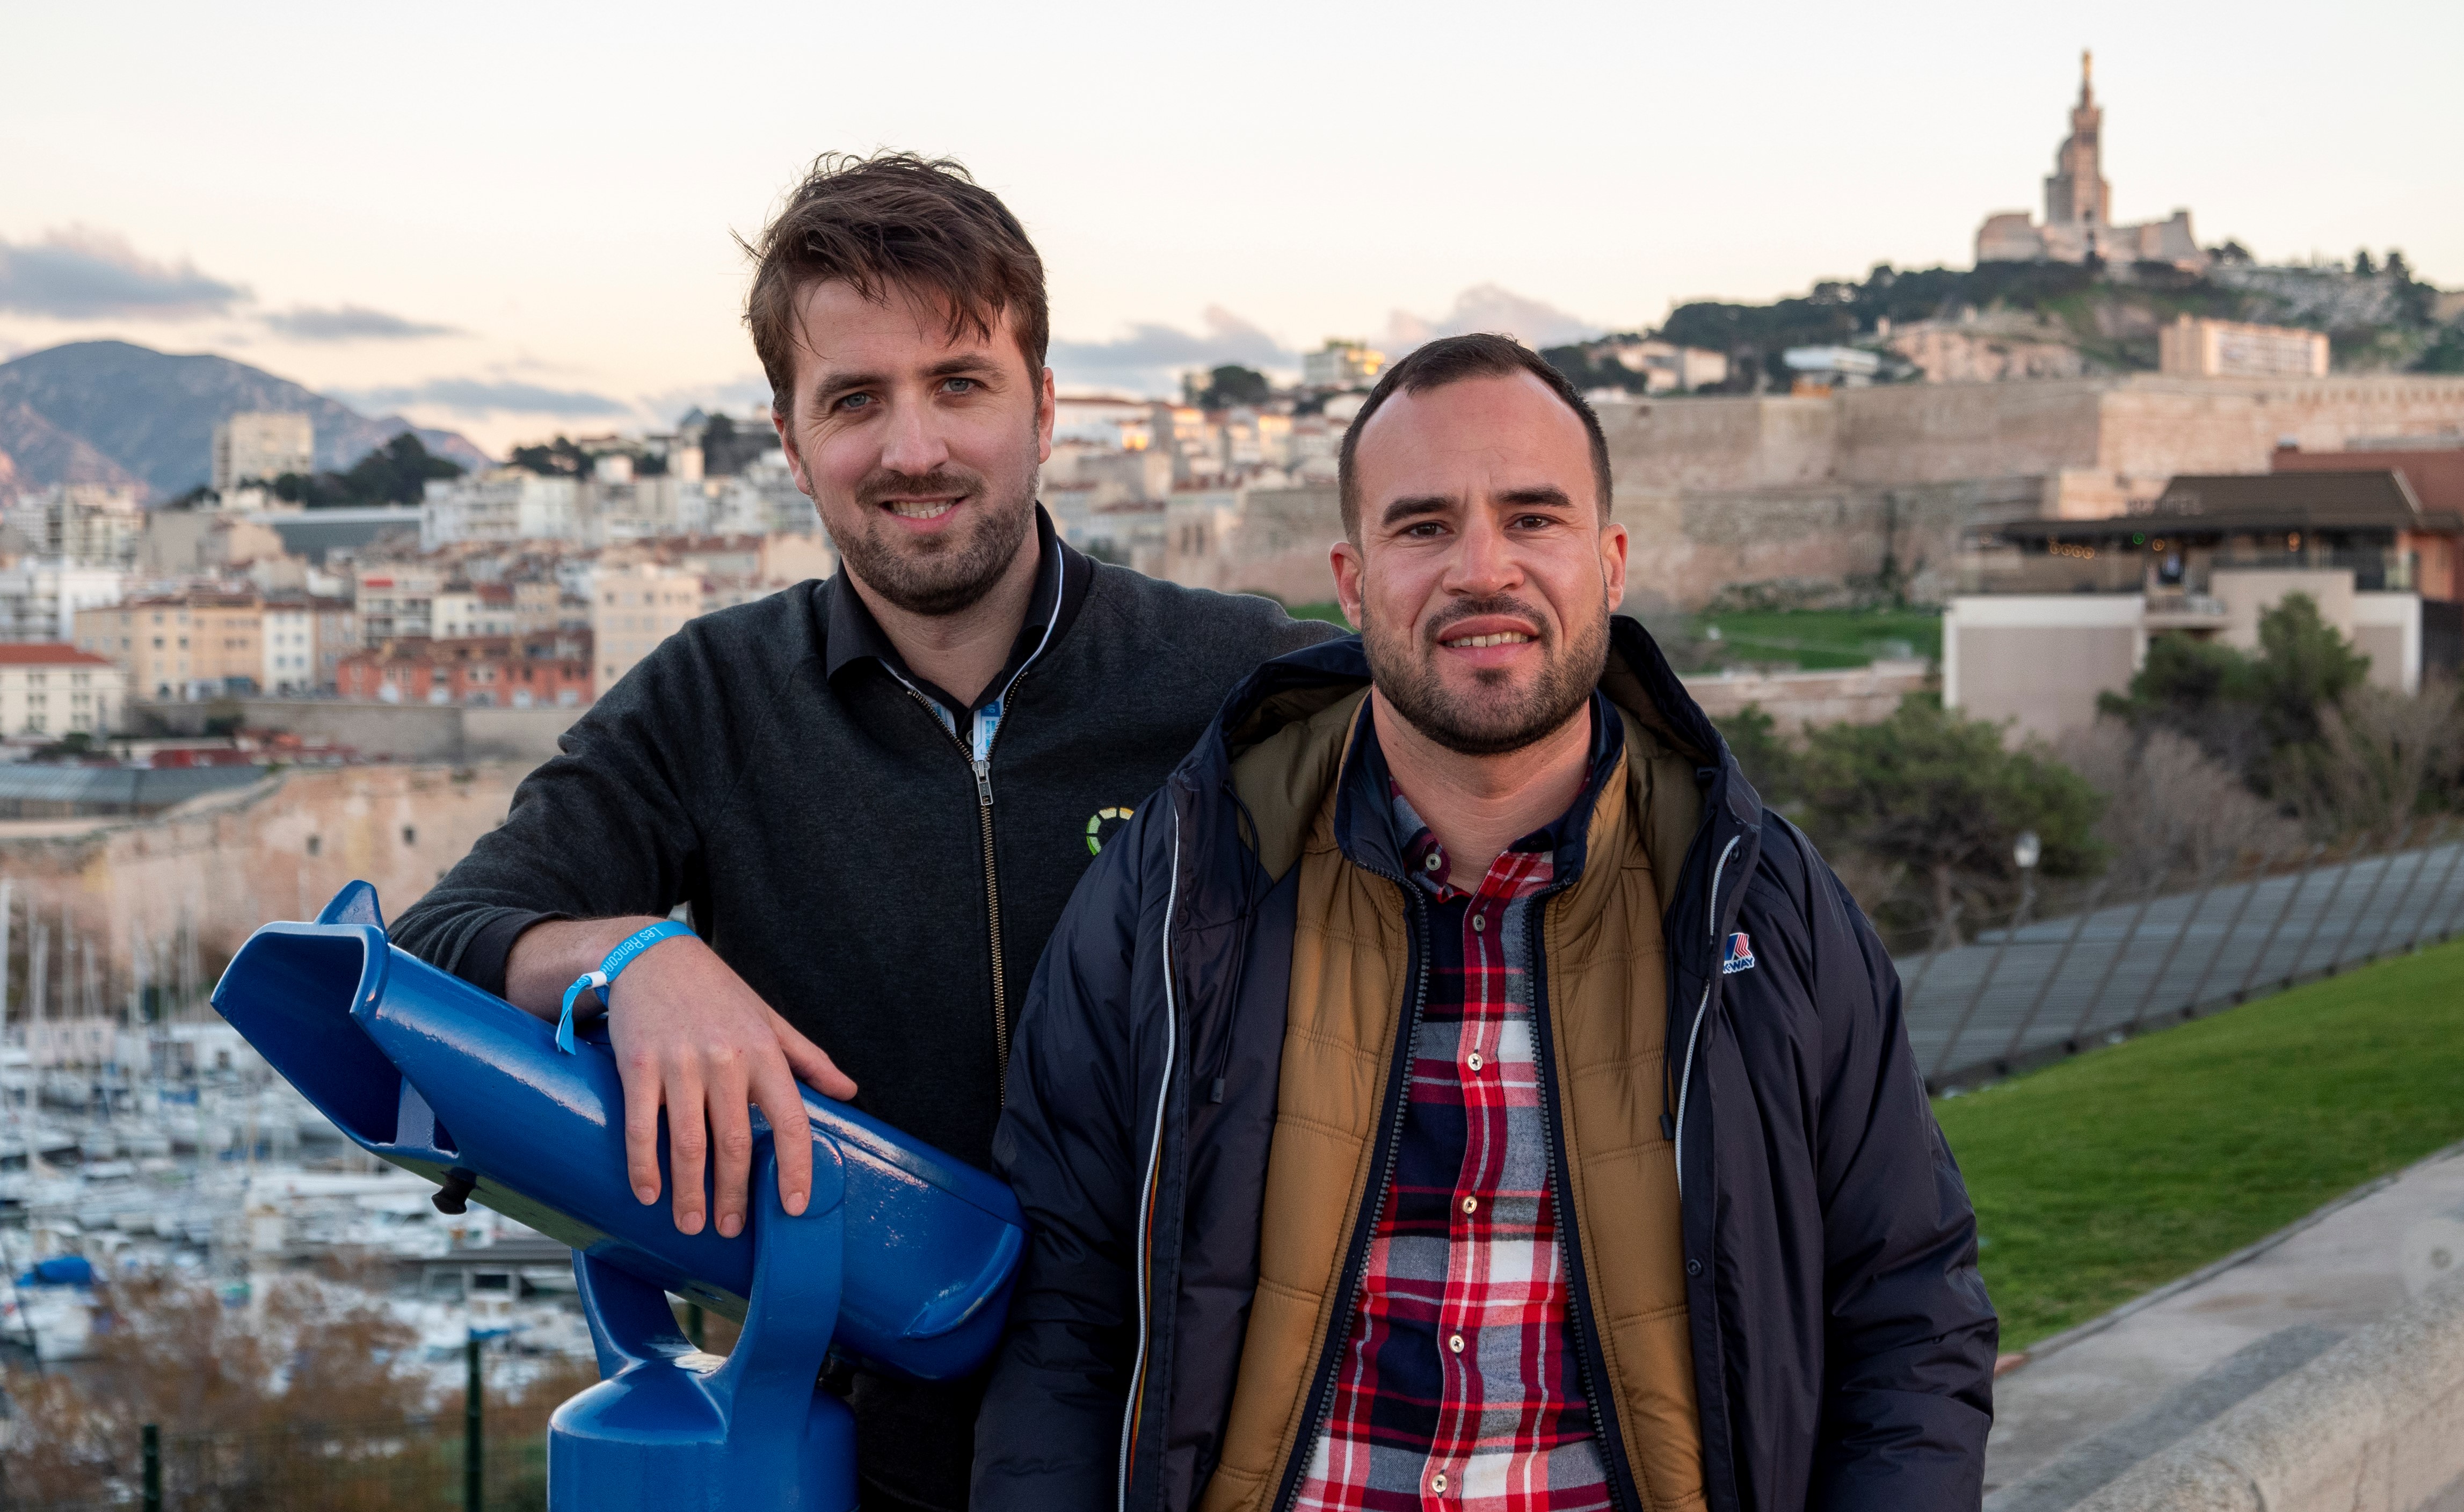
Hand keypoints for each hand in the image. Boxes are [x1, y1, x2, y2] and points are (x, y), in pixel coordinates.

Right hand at [505, 917, 855, 1236]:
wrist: (652, 955)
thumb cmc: (717, 993)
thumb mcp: (770, 1020)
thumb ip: (809, 1059)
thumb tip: (849, 1091)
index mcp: (764, 1053)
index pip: (790, 1121)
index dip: (795, 1168)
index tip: (793, 1207)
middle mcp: (726, 1060)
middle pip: (735, 1143)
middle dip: (733, 1194)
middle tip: (729, 1230)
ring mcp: (680, 1064)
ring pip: (687, 1143)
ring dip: (688, 1192)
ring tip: (690, 1224)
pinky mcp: (638, 1064)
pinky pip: (641, 1125)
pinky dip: (643, 1165)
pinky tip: (647, 1193)